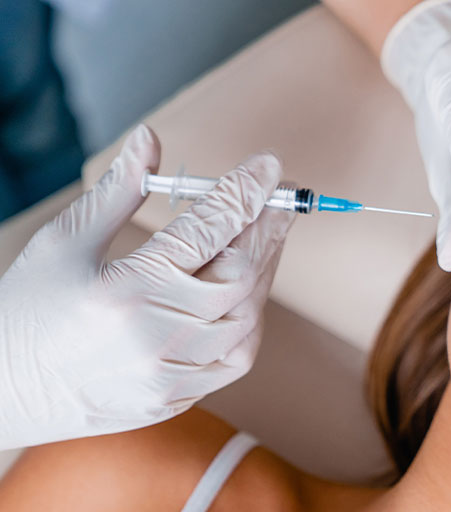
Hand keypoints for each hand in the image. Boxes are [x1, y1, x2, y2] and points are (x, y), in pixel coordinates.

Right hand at [0, 125, 294, 448]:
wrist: (1, 395)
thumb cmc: (27, 312)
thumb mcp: (62, 243)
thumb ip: (118, 191)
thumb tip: (151, 138)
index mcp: (127, 289)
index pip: (207, 229)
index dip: (244, 192)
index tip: (269, 165)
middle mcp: (157, 335)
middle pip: (240, 273)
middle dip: (267, 228)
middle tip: (282, 197)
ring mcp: (171, 373)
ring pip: (247, 316)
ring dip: (264, 270)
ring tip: (265, 235)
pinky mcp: (178, 398)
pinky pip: (236, 356)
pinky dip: (250, 317)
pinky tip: (247, 289)